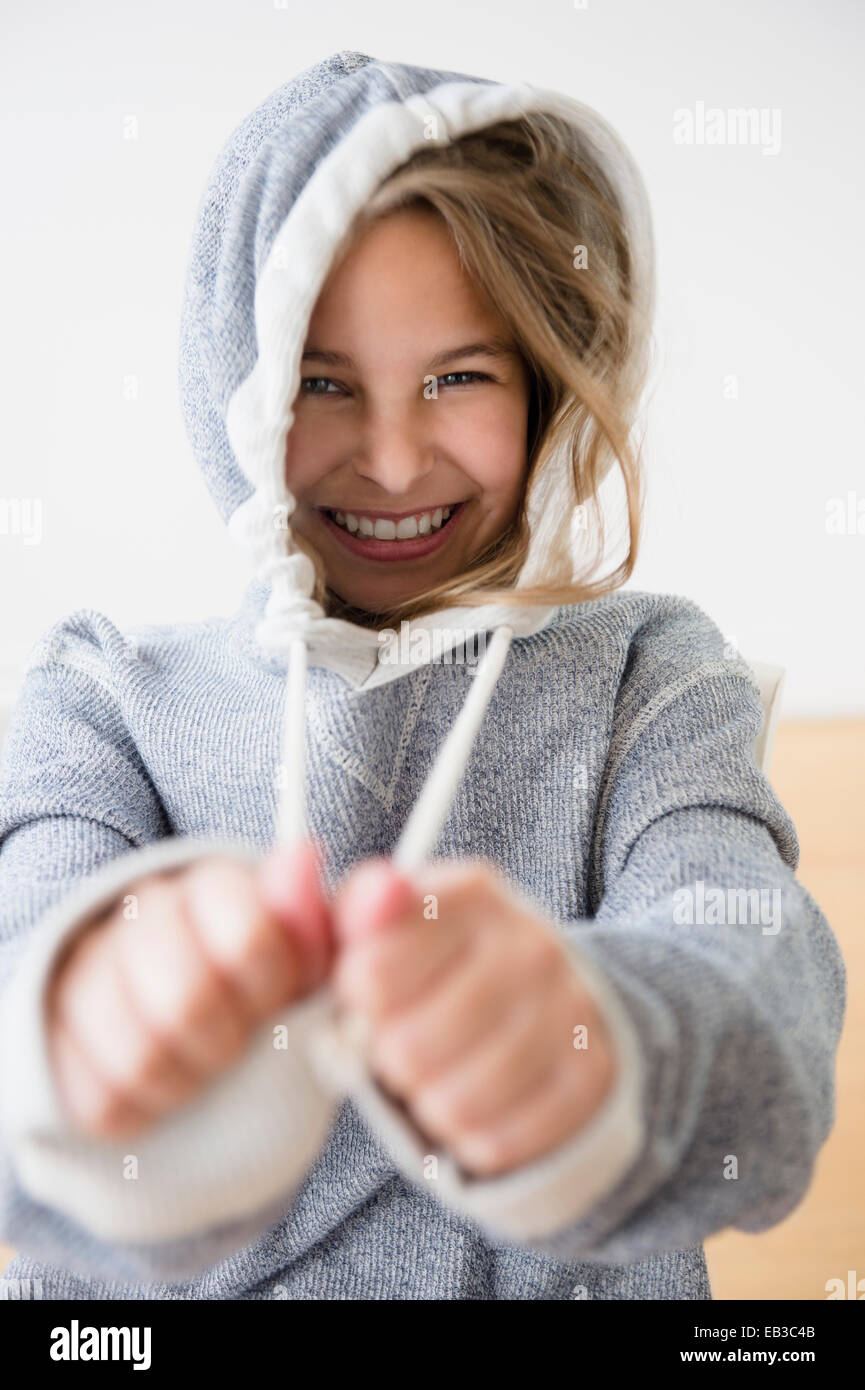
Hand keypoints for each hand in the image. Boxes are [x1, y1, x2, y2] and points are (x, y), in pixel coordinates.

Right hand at [46, 840, 333, 1139]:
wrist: (184, 1022)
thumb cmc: (260, 988)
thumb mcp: (310, 960)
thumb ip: (331, 926)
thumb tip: (329, 868)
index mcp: (215, 884)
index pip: (248, 935)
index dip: (273, 988)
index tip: (280, 1001)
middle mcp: (142, 911)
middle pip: (187, 1002)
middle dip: (228, 1043)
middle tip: (240, 1045)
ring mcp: (89, 968)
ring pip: (141, 1057)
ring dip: (188, 1081)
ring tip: (203, 1067)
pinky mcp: (52, 1029)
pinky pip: (101, 1099)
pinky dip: (144, 1112)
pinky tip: (161, 1086)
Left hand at [331, 857, 616, 1178]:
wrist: (549, 1001)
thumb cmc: (441, 967)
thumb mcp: (394, 926)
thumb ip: (355, 911)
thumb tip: (351, 884)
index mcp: (472, 894)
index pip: (374, 969)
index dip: (357, 997)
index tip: (366, 993)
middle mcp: (531, 943)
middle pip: (410, 1046)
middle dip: (389, 1057)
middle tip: (401, 1044)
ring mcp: (570, 1009)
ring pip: (456, 1100)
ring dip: (429, 1101)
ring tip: (435, 1075)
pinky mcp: (591, 1075)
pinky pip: (500, 1139)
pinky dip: (472, 1137)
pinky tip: (473, 1104)